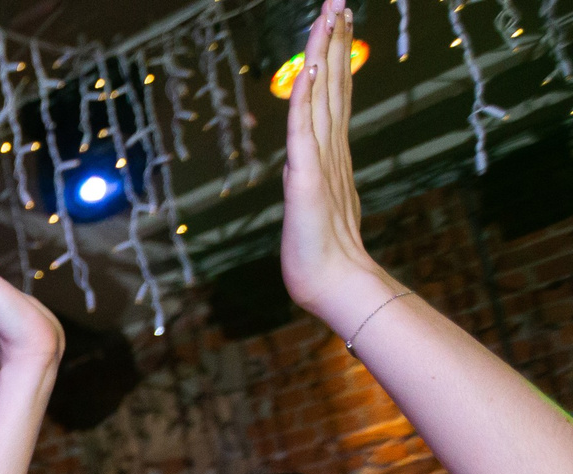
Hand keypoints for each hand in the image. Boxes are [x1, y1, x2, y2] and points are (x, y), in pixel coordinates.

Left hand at [279, 0, 388, 324]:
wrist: (329, 280)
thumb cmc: (320, 251)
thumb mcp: (314, 204)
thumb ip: (311, 181)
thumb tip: (301, 172)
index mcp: (331, 151)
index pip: (333, 92)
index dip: (334, 55)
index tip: (338, 21)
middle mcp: (330, 147)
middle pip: (333, 82)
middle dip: (334, 40)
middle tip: (338, 0)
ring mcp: (321, 158)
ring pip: (322, 94)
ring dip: (323, 54)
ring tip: (329, 14)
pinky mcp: (307, 176)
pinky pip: (304, 130)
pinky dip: (305, 99)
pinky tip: (307, 70)